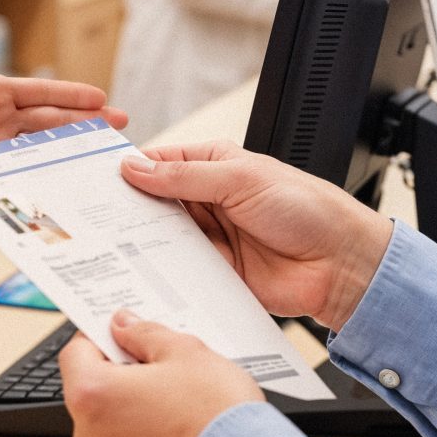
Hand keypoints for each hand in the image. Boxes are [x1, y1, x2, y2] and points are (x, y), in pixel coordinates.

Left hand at [0, 66, 124, 225]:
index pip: (38, 96)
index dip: (70, 97)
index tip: (102, 101)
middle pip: (48, 131)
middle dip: (83, 131)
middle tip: (117, 136)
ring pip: (32, 165)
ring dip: (61, 170)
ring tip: (94, 175)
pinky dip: (20, 201)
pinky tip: (45, 208)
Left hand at [58, 313, 262, 436]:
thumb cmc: (217, 416)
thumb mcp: (184, 352)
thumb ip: (144, 333)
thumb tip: (124, 325)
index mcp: (92, 396)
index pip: (75, 353)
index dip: (99, 337)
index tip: (119, 333)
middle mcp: (88, 436)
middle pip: (90, 388)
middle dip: (118, 372)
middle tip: (154, 363)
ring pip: (107, 420)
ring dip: (129, 404)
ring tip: (171, 397)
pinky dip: (140, 433)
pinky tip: (172, 424)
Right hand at [120, 143, 391, 329]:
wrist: (343, 264)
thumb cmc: (308, 209)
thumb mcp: (241, 180)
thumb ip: (185, 178)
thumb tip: (136, 168)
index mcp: (215, 166)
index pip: (160, 163)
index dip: (130, 170)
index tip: (95, 180)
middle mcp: (210, 201)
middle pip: (156, 202)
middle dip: (128, 209)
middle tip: (93, 216)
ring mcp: (213, 238)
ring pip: (162, 238)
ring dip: (142, 242)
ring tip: (108, 245)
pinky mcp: (217, 273)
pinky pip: (180, 271)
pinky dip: (162, 272)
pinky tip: (141, 273)